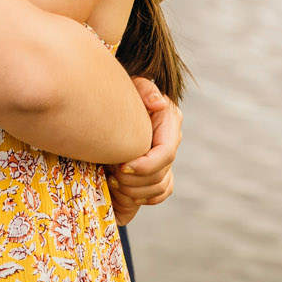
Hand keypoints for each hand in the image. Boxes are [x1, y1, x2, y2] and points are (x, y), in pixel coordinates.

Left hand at [108, 77, 180, 225]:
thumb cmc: (120, 93)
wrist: (112, 109)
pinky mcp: (159, 175)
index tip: (122, 166)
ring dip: (134, 191)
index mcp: (169, 123)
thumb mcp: (131, 84)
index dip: (146, 165)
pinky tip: (121, 189)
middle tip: (111, 173)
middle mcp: (171, 143)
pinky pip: (157, 195)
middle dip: (134, 180)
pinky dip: (141, 198)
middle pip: (160, 176)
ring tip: (112, 180)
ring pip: (158, 189)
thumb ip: (144, 89)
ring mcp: (166, 160)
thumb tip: (159, 104)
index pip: (166, 153)